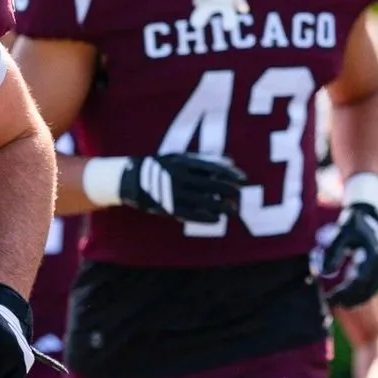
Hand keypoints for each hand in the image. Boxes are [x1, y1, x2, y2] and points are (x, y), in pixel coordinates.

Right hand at [119, 153, 246, 222]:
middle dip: (228, 191)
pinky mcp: (169, 207)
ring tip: (234, 211)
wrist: (133, 179)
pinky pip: (191, 214)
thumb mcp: (182, 158)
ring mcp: (174, 193)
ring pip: (204, 201)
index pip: (213, 168)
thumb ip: (205, 160)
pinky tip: (217, 219)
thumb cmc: (164, 166)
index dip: (230, 174)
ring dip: (221, 206)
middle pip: (211, 185)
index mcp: (184, 163)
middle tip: (240, 196)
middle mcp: (181, 177)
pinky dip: (206, 217)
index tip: (244, 179)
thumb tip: (231, 162)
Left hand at [314, 204, 377, 308]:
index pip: (359, 281)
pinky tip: (343, 299)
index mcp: (374, 255)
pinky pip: (370, 289)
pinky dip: (357, 296)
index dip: (344, 292)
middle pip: (366, 290)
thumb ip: (334, 251)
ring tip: (334, 303)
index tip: (328, 297)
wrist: (367, 217)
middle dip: (347, 299)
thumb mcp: (341, 234)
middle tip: (329, 302)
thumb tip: (325, 273)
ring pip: (369, 293)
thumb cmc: (352, 225)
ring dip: (353, 300)